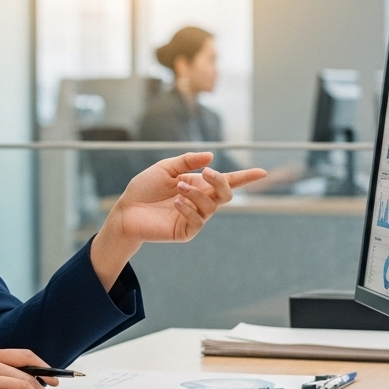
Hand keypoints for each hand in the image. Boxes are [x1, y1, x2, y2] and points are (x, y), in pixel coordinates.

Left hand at [90, 153, 266, 289]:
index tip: (262, 172)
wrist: (126, 210)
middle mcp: (200, 201)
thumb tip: (211, 157)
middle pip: (225, 194)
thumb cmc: (144, 189)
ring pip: (211, 206)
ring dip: (196, 194)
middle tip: (208, 173)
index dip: (245, 178)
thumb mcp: (165, 169)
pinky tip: (175, 202)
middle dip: (221, 182)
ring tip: (178, 188)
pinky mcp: (186, 231)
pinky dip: (188, 208)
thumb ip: (187, 162)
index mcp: (197, 185)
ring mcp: (194, 217)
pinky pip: (197, 220)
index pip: (226, 181)